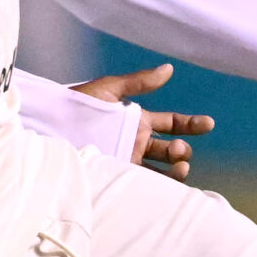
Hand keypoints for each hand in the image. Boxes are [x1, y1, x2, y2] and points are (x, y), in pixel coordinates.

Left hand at [73, 61, 214, 179]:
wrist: (49, 129)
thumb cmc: (75, 106)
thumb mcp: (108, 90)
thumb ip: (139, 82)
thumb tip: (169, 69)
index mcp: (138, 121)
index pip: (173, 124)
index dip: (191, 124)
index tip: (207, 124)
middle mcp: (138, 143)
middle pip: (172, 149)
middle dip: (182, 149)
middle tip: (177, 149)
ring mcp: (129, 161)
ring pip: (164, 170)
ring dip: (177, 169)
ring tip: (179, 168)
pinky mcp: (118, 176)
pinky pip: (145, 185)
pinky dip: (162, 188)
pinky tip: (170, 187)